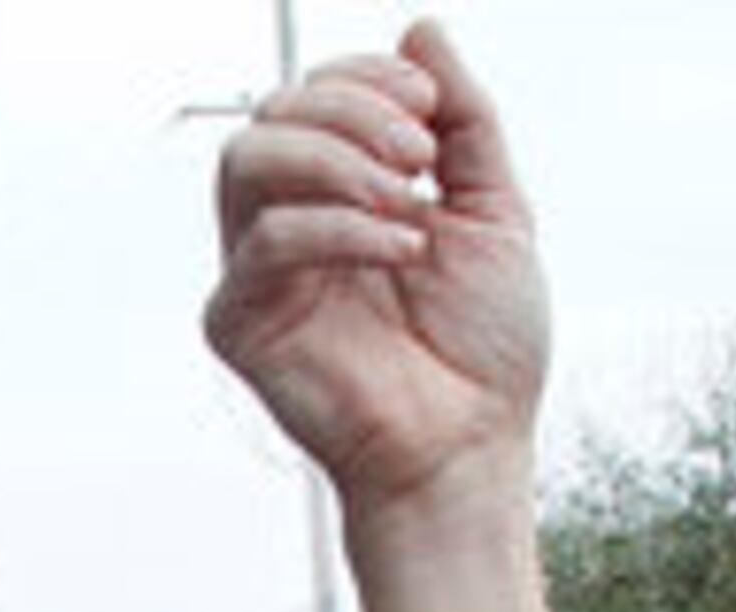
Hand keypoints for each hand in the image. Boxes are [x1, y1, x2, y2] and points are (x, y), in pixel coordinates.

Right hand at [204, 25, 545, 523]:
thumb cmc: (483, 350)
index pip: (315, 96)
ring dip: (335, 157)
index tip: (430, 110)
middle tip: (420, 157)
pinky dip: (336, 227)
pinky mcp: (242, 324)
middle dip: (353, 111)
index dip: (367, 79)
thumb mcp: (493, 207)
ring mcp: (260, 275)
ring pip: (247, 160)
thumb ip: (463, 119)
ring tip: (406, 201)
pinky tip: (396, 250)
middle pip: (272, 112)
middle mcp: (291, 226)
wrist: (469, 445)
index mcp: (342, 196)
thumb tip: (421, 29)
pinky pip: (262, 242)